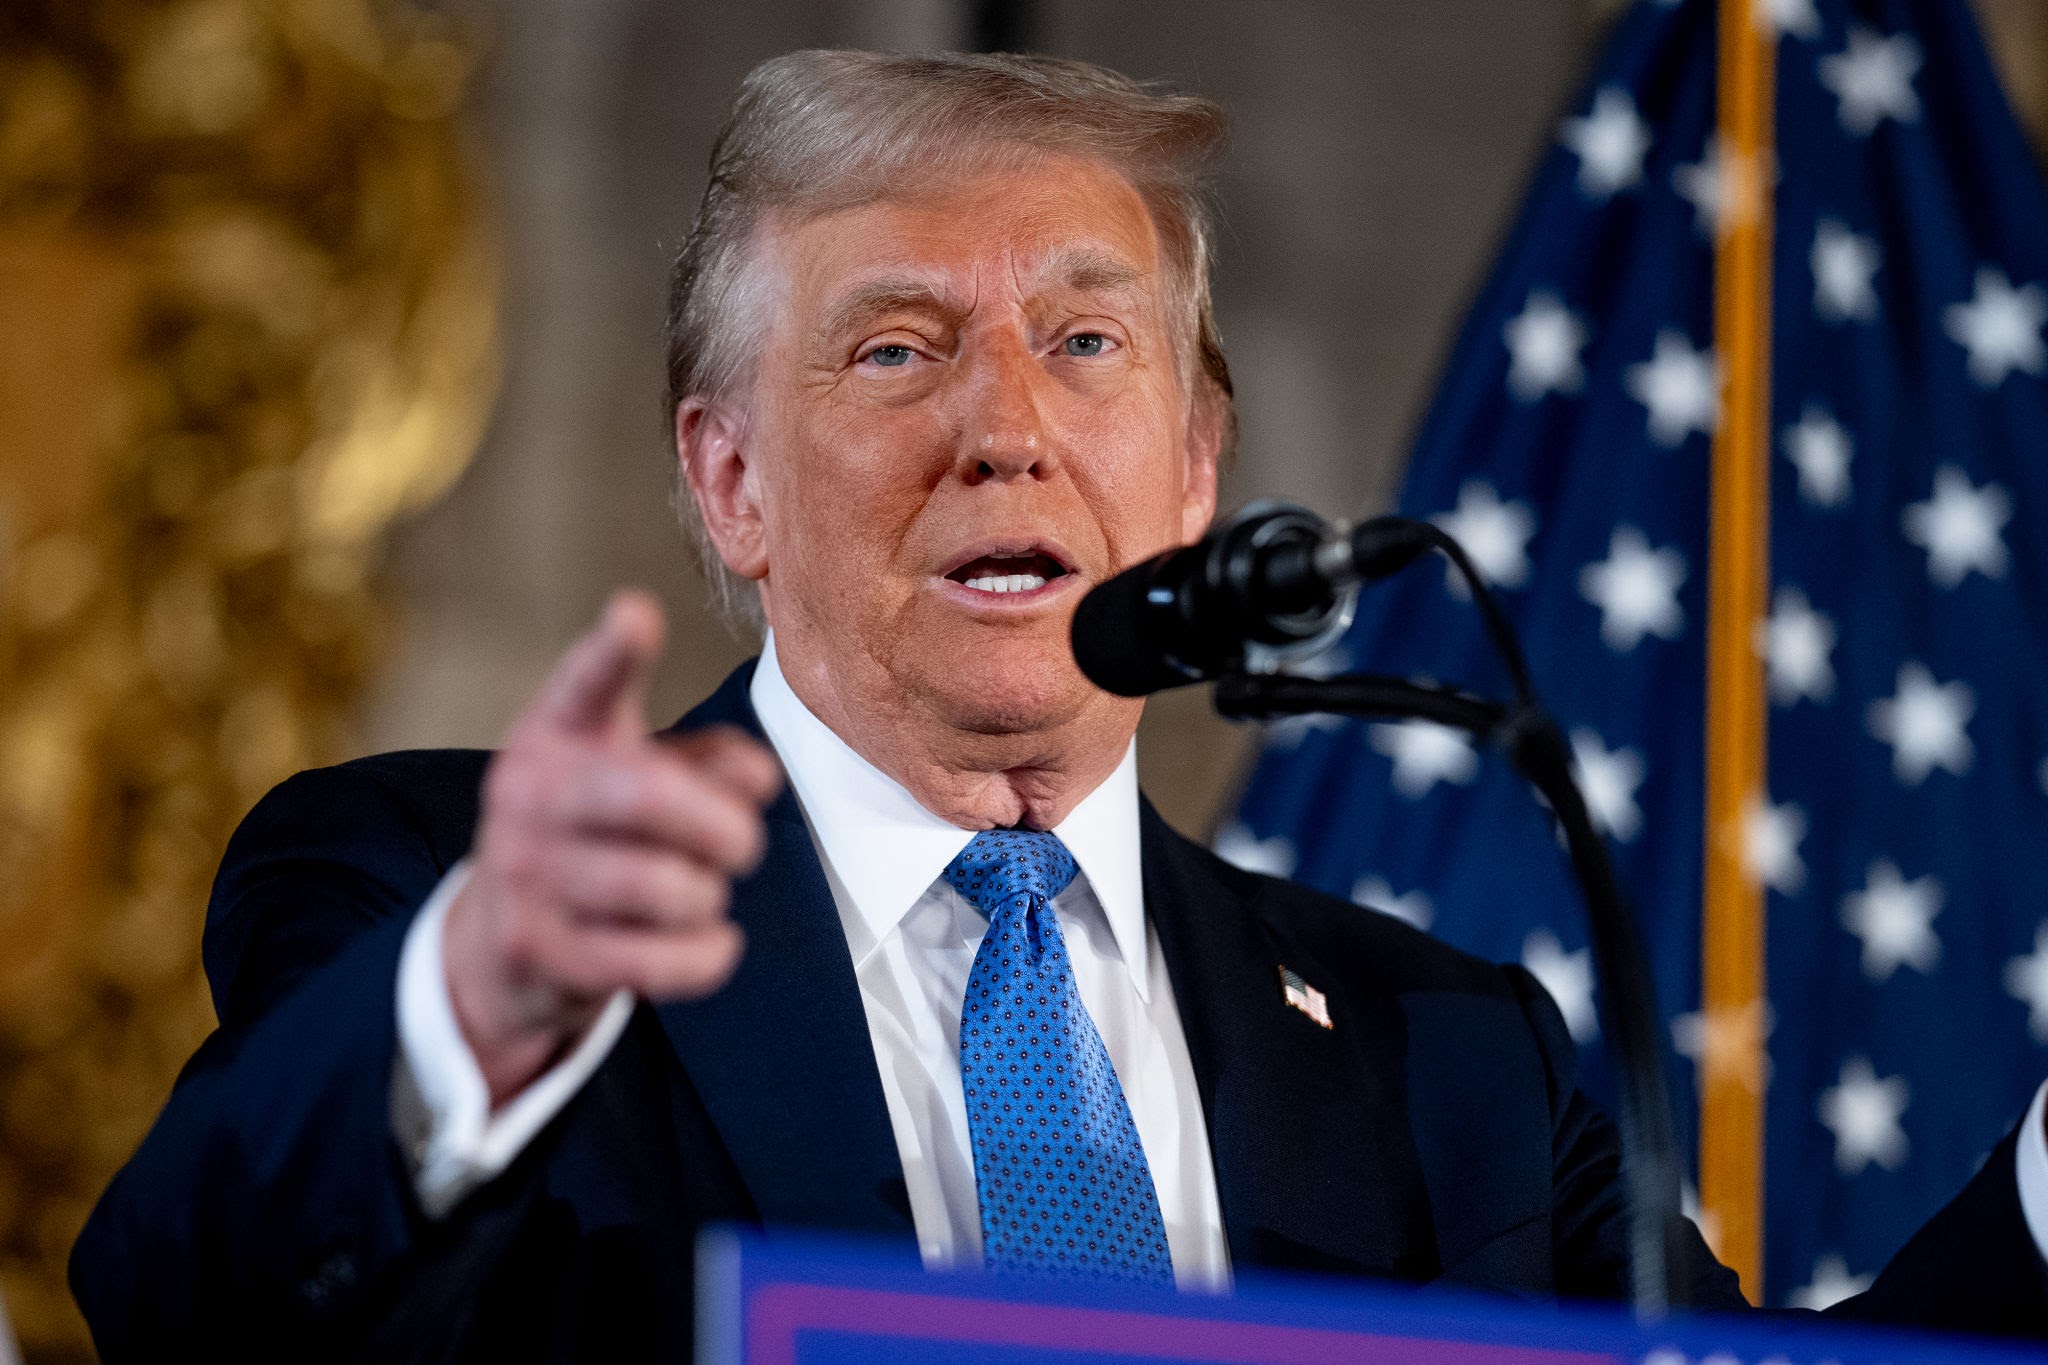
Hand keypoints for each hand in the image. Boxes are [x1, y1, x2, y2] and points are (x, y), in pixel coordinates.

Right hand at [441, 590, 780, 1105]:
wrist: (502, 944)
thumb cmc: (594, 837)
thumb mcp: (639, 777)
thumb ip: (706, 761)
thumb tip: (758, 777)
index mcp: (556, 733)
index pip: (585, 683)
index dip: (613, 650)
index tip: (636, 613)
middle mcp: (527, 793)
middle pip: (650, 794)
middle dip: (724, 826)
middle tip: (744, 844)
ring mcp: (523, 873)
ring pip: (664, 886)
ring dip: (708, 895)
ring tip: (699, 893)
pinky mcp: (537, 951)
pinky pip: (657, 959)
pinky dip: (707, 954)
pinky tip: (712, 942)